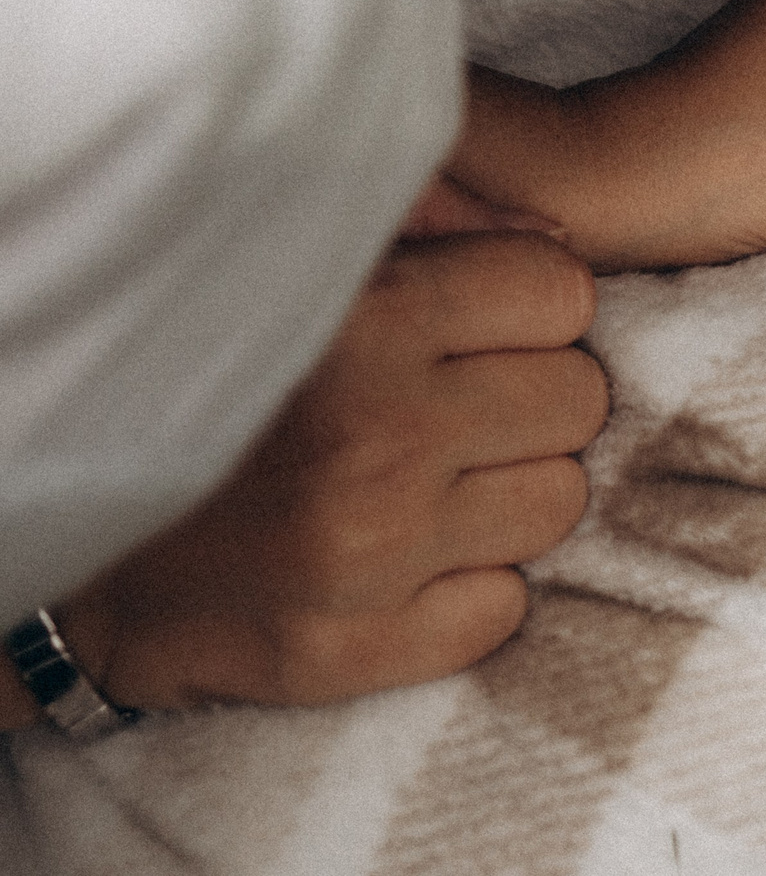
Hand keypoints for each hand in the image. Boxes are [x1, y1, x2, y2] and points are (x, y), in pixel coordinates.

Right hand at [31, 220, 603, 712]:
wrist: (74, 538)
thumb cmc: (211, 378)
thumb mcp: (304, 268)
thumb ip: (432, 229)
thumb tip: (558, 236)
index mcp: (363, 320)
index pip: (561, 294)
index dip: (529, 310)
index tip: (479, 329)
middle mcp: (376, 436)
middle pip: (579, 400)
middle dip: (529, 401)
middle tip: (454, 410)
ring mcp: (369, 552)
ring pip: (559, 502)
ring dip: (508, 492)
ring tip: (426, 481)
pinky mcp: (351, 648)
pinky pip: (504, 608)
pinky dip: (468, 588)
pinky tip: (403, 560)